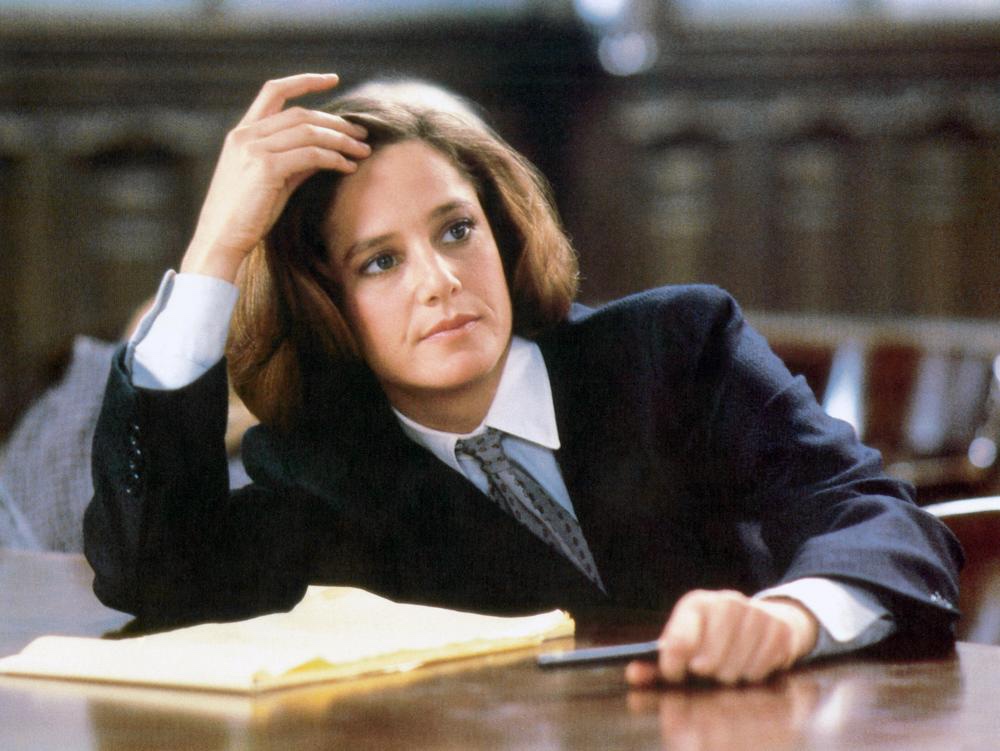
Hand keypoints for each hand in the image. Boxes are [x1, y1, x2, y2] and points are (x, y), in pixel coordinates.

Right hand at [181, 73, 371, 281]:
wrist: (221, 240)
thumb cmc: (246, 215)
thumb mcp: (272, 182)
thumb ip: (295, 162)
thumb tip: (326, 153)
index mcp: (242, 133)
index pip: (275, 91)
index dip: (305, 81)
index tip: (333, 79)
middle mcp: (246, 135)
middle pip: (301, 114)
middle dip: (336, 122)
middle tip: (362, 133)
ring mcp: (254, 149)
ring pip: (309, 132)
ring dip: (341, 140)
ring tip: (362, 151)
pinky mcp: (265, 168)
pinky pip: (310, 155)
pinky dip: (334, 158)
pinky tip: (348, 167)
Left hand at [625, 589, 818, 686]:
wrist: (763, 619)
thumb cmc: (713, 637)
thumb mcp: (683, 642)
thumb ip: (657, 663)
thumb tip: (632, 676)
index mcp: (696, 604)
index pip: (678, 641)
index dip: (673, 666)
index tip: (674, 675)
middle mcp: (725, 601)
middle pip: (708, 662)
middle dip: (704, 674)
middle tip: (705, 672)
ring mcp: (755, 614)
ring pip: (734, 669)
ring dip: (729, 677)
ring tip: (726, 669)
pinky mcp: (779, 629)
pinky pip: (761, 670)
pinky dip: (753, 675)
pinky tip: (748, 665)